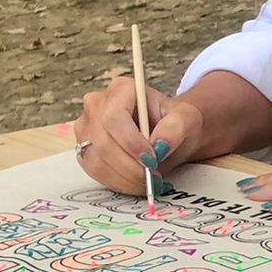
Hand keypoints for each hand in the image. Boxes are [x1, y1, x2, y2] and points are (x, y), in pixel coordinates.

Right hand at [74, 76, 205, 196]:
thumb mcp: (185, 119)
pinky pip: (95, 172)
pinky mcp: (85, 150)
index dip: (130, 142)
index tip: (152, 159)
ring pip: (97, 160)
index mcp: (121, 89)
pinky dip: (118, 182)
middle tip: (154, 176)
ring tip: (149, 181)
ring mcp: (87, 128)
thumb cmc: (174, 122)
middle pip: (103, 142)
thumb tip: (160, 145)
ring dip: (125, 178)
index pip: (113, 117)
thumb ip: (175, 128)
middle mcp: (97, 105)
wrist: (167, 135)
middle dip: (130, 167)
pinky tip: (136, 183)